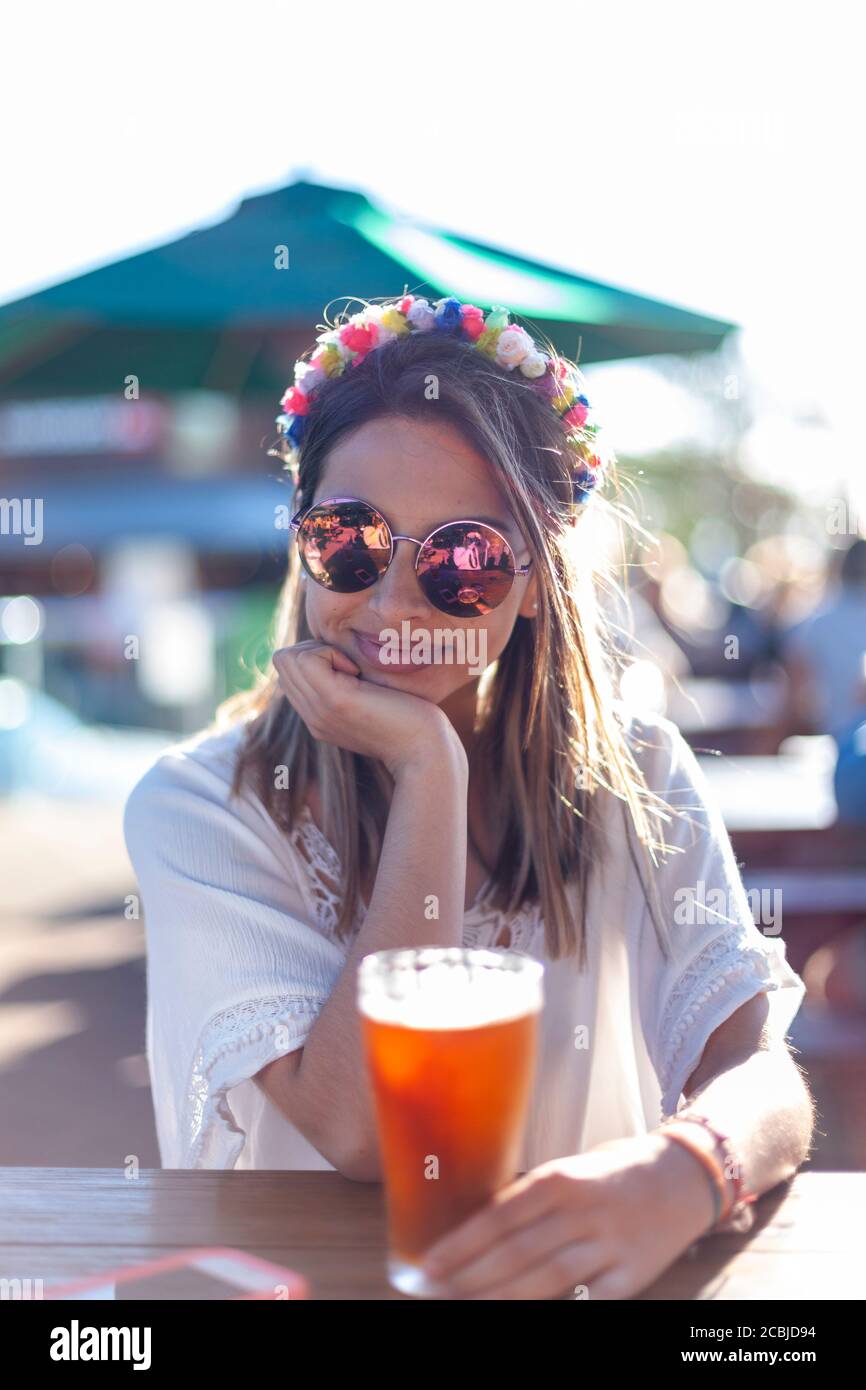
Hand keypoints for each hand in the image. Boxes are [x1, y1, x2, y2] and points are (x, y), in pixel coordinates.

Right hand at [273, 640, 464, 778]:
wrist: (425, 751)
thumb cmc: (411, 721)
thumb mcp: (370, 701)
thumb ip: (348, 685)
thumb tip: (341, 656)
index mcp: (318, 715)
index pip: (287, 669)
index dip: (315, 656)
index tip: (351, 670)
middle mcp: (311, 716)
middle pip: (283, 660)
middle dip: (315, 650)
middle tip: (352, 668)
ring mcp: (318, 710)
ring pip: (287, 657)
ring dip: (322, 651)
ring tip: (354, 672)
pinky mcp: (334, 701)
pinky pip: (307, 658)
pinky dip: (331, 653)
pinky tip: (358, 674)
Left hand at [419, 1133, 716, 1299]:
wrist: (683, 1176)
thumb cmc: (614, 1173)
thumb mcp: (570, 1171)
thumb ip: (532, 1200)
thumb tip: (479, 1230)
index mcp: (561, 1179)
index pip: (499, 1216)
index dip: (461, 1244)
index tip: (429, 1263)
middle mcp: (582, 1210)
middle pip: (516, 1251)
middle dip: (470, 1276)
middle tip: (437, 1293)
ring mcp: (609, 1243)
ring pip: (546, 1277)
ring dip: (502, 1297)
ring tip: (467, 1307)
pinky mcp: (634, 1273)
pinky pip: (592, 1300)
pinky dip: (565, 1308)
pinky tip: (531, 1315)